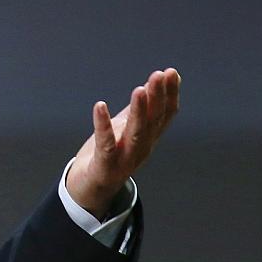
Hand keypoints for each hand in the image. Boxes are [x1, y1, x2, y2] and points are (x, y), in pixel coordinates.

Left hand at [66, 68, 180, 218]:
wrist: (89, 188)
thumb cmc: (108, 154)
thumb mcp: (125, 128)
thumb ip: (138, 111)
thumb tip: (150, 86)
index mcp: (148, 138)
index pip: (165, 114)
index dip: (169, 94)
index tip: (171, 73)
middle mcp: (142, 148)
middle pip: (153, 121)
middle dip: (157, 97)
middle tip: (159, 75)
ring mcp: (125, 158)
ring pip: (136, 133)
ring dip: (140, 111)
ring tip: (140, 89)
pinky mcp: (105, 165)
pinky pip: (106, 144)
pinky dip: (103, 125)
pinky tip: (100, 106)